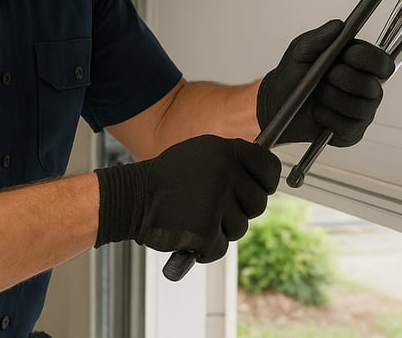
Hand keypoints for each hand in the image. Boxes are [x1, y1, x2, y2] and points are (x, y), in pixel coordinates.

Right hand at [94, 135, 279, 262]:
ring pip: (240, 228)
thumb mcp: (202, 155)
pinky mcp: (206, 230)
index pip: (269, 168)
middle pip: (258, 203)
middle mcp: (225, 173)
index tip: (260, 189)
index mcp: (226, 151)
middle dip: (240, 211)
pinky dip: (206, 248)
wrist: (132, 196)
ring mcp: (217, 202)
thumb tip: (262, 180)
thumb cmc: (165, 178)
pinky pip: (221, 247)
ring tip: (196, 217)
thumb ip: (232, 163)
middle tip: (216, 209)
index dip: (266, 182)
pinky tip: (190, 234)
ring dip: (221, 230)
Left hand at [257, 19, 394, 146]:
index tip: (346, 56)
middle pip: (372, 86)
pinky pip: (348, 127)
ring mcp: (362, 112)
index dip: (367, 59)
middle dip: (344, 80)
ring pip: (359, 108)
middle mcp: (367, 88)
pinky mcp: (353, 132)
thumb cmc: (293, 75)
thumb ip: (319, 37)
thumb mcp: (301, 50)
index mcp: (360, 65)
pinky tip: (319, 112)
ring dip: (332, 100)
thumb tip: (338, 25)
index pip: (382, 63)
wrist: (278, 104)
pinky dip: (327, 118)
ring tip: (318, 95)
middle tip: (326, 77)